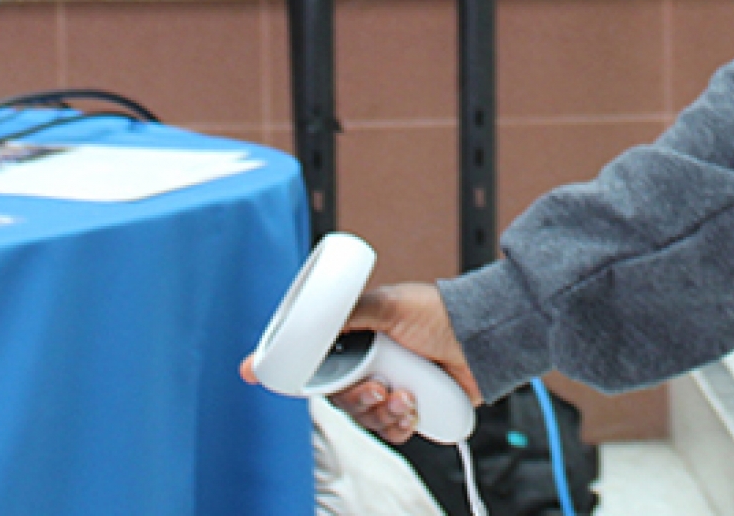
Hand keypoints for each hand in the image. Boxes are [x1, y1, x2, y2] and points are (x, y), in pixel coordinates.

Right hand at [240, 281, 479, 445]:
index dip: (285, 368)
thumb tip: (318, 314)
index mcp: (358, 339)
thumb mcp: (390, 304)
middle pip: (337, 396)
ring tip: (401, 394)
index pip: (314, 358)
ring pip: (363, 417)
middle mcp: (371, 364)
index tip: (252, 369)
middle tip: (374, 387)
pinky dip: (400, 423)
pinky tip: (413, 405)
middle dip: (353, 397)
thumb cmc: (441, 312)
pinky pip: (391, 430)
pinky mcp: (412, 409)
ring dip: (380, 411)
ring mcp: (391, 388)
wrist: (482, 336)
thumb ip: (352, 310)